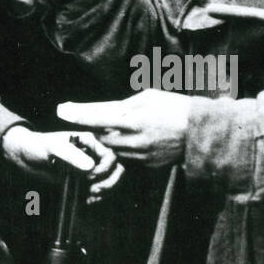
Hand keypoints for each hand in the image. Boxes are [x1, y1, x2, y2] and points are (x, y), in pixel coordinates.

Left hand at [0, 127, 124, 201]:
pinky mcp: (83, 182)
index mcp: (90, 143)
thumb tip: (91, 167)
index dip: (104, 169)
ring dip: (105, 191)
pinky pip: (98, 190)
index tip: (89, 175)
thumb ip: (72, 155)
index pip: (110, 157)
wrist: (26, 157)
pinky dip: (97, 198)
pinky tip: (87, 201)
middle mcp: (93, 156)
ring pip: (110, 181)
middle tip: (94, 190)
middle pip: (116, 170)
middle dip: (110, 182)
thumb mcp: (54, 147)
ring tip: (91, 197)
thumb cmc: (38, 146)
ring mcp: (89, 169)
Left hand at [56, 90, 190, 168]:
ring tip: (120, 128)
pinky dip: (125, 148)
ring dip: (110, 139)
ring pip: (113, 149)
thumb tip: (103, 109)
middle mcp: (135, 141)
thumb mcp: (149, 97)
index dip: (77, 115)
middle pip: (101, 137)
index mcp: (135, 120)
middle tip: (92, 118)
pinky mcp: (147, 165)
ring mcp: (141, 156)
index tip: (61, 110)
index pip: (97, 117)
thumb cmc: (176, 107)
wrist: (202, 133)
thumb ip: (123, 105)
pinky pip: (127, 157)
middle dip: (95, 129)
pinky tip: (135, 138)